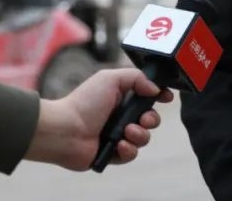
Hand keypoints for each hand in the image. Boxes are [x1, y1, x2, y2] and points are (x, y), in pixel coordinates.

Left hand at [24, 68, 173, 169]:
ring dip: (139, 135)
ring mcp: (117, 135)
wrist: (65, 130)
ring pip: (144, 138)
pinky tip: (119, 145)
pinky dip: (128, 150)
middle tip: (143, 119)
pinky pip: (132, 154)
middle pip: (150, 119)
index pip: (147, 97)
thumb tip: (155, 88)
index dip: (159, 97)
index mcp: (121, 98)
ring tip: (126, 132)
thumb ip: (137, 77)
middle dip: (151, 119)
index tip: (166, 98)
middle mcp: (121, 116)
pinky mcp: (113, 153)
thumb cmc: (84, 102)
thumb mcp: (111, 78)